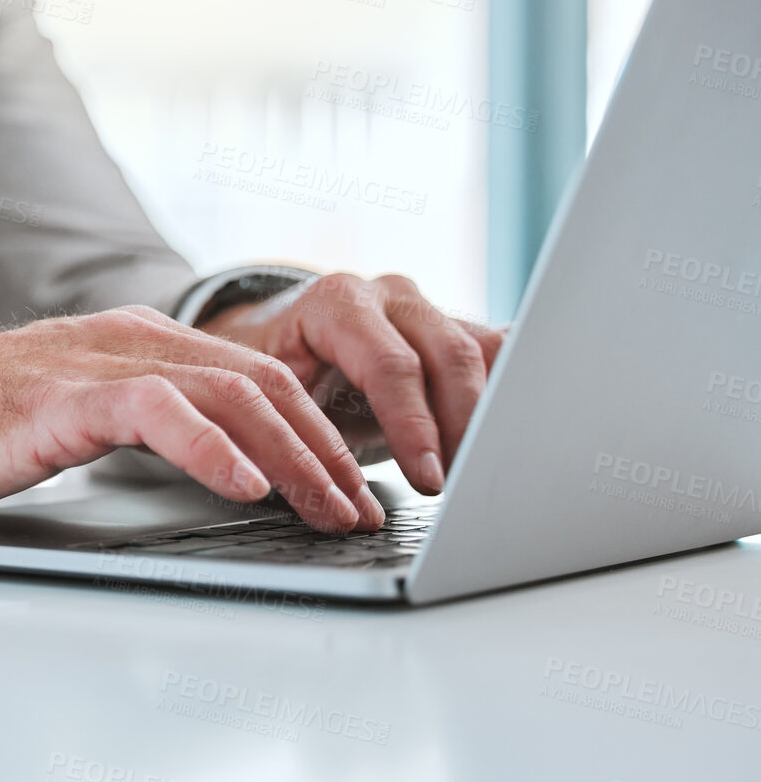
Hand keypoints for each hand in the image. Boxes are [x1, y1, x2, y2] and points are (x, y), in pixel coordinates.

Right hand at [0, 307, 384, 533]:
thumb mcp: (69, 418)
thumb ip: (138, 422)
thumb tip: (218, 467)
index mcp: (133, 342)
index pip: (256, 377)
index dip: (318, 432)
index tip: (351, 488)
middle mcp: (125, 340)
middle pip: (261, 382)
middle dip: (325, 450)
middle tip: (360, 510)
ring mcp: (92, 363)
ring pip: (226, 392)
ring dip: (291, 457)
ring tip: (327, 510)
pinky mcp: (57, 398)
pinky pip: (155, 410)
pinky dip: (211, 448)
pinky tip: (244, 486)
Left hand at [196, 274, 505, 495]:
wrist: (280, 341)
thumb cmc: (271, 374)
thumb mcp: (266, 392)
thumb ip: (287, 421)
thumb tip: (305, 478)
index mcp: (337, 303)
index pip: (390, 364)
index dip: (414, 426)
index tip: (427, 480)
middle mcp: (388, 297)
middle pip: (449, 356)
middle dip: (463, 427)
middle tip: (464, 484)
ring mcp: (427, 308)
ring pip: (484, 352)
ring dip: (491, 413)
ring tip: (486, 468)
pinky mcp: (453, 327)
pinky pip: (496, 353)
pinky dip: (510, 390)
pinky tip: (517, 430)